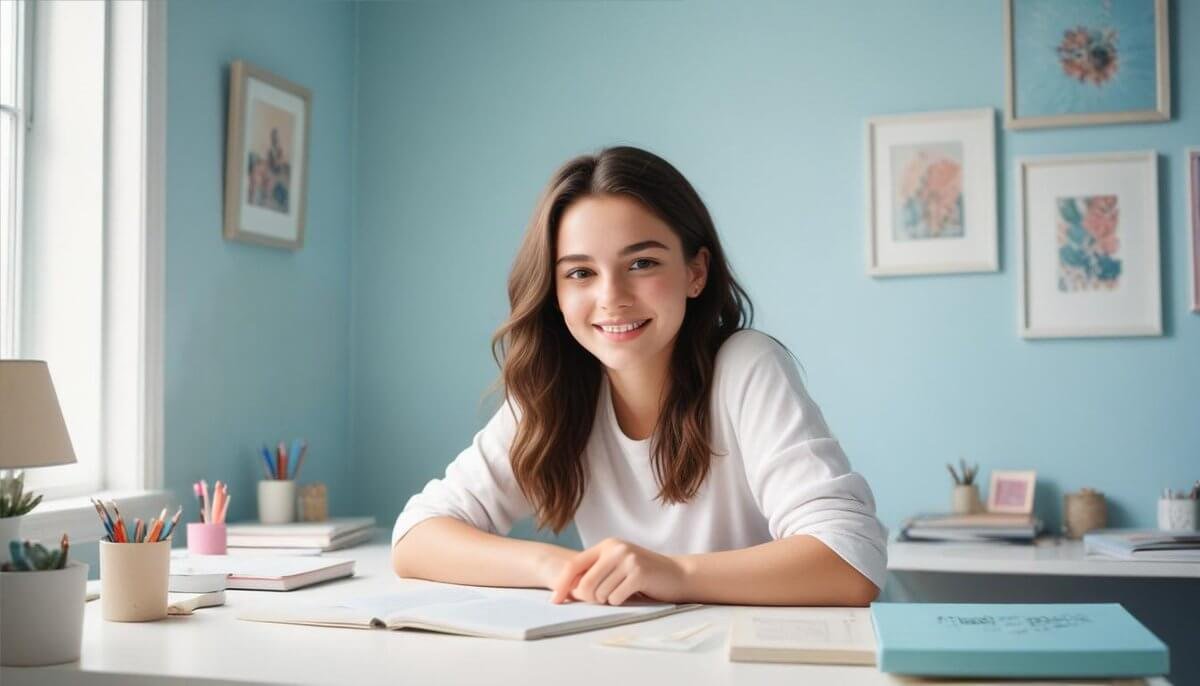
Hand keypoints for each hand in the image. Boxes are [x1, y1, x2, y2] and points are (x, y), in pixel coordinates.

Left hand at [549, 538, 687, 605]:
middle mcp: (615, 549)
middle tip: (605, 598)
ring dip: (609, 600)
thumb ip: (596, 571)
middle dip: (590, 598)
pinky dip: (620, 601)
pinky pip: (616, 598)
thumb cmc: (644, 574)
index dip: (562, 584)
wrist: (677, 574)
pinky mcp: (638, 573)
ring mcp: (627, 560)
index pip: (574, 565)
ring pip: (600, 594)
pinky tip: (632, 594)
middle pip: (585, 584)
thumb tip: (570, 590)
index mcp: (607, 545)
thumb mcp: (618, 564)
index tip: (554, 600)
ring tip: (623, 592)